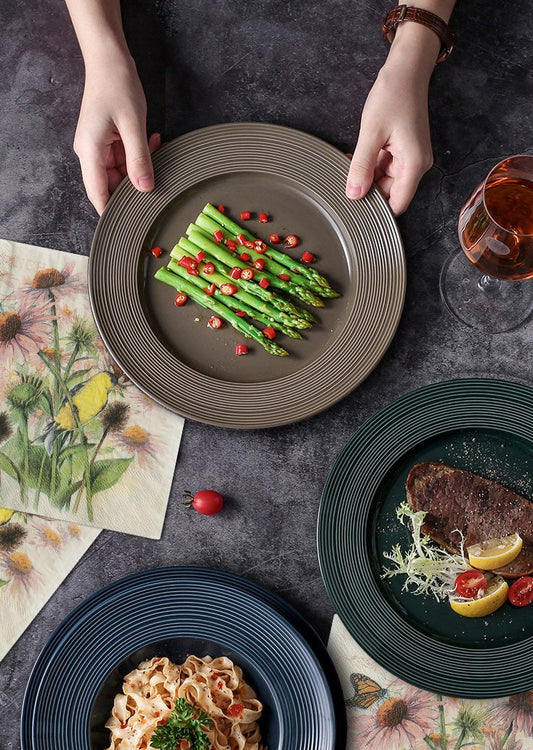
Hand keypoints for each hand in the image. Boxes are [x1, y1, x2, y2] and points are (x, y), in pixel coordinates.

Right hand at [73, 54, 159, 213]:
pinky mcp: (107, 140)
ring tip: (156, 147)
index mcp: (89, 151)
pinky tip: (154, 141)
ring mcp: (98, 147)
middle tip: (158, 179)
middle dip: (135, 185)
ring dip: (141, 166)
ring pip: (121, 172)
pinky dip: (140, 153)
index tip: (130, 224)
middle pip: (111, 184)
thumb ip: (139, 159)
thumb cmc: (116, 84)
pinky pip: (124, 157)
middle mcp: (89, 152)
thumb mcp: (133, 124)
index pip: (97, 193)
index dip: (112, 211)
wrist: (108, 58)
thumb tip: (145, 188)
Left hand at [346, 59, 432, 215]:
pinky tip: (356, 158)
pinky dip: (371, 166)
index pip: (398, 205)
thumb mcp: (371, 133)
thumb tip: (354, 194)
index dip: (378, 210)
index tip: (355, 209)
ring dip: (367, 177)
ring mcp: (410, 158)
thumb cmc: (393, 95)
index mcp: (414, 164)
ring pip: (385, 181)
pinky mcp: (404, 150)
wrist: (406, 70)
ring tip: (350, 165)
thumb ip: (362, 166)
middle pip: (391, 194)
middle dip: (368, 191)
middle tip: (345, 183)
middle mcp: (416, 165)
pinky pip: (385, 167)